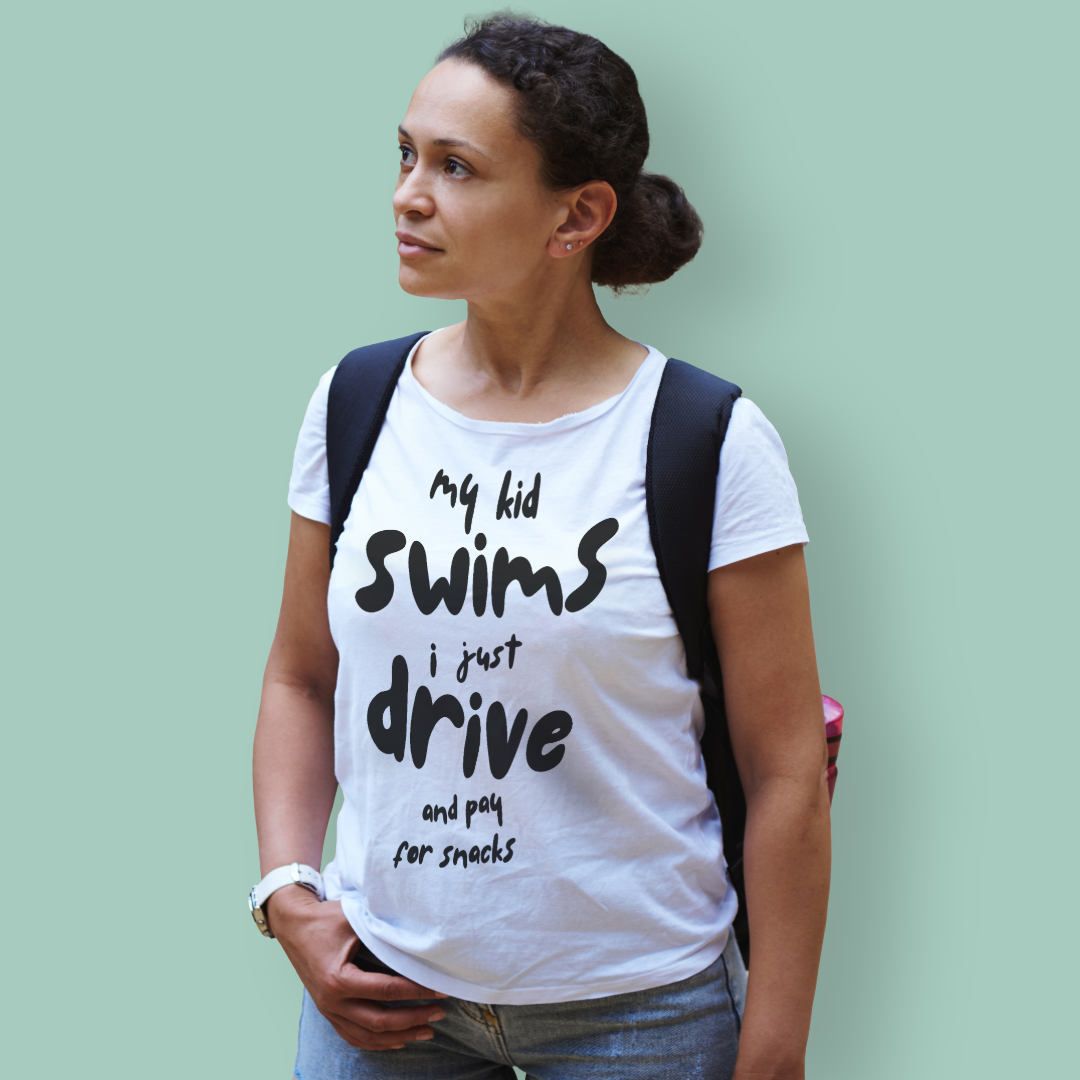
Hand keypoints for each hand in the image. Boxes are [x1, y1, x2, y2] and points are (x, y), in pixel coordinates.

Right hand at [266, 885, 448, 1049]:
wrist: (293, 924)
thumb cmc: (326, 918)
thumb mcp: (355, 919)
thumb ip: (383, 932)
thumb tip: (418, 939)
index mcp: (339, 979)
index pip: (387, 990)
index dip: (417, 991)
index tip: (441, 989)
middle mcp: (332, 1001)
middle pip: (380, 1021)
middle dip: (413, 1019)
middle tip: (440, 1013)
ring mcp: (328, 1010)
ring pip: (367, 1036)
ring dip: (399, 1036)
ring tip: (427, 1031)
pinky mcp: (327, 1012)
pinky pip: (353, 1036)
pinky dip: (377, 1042)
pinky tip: (398, 1041)